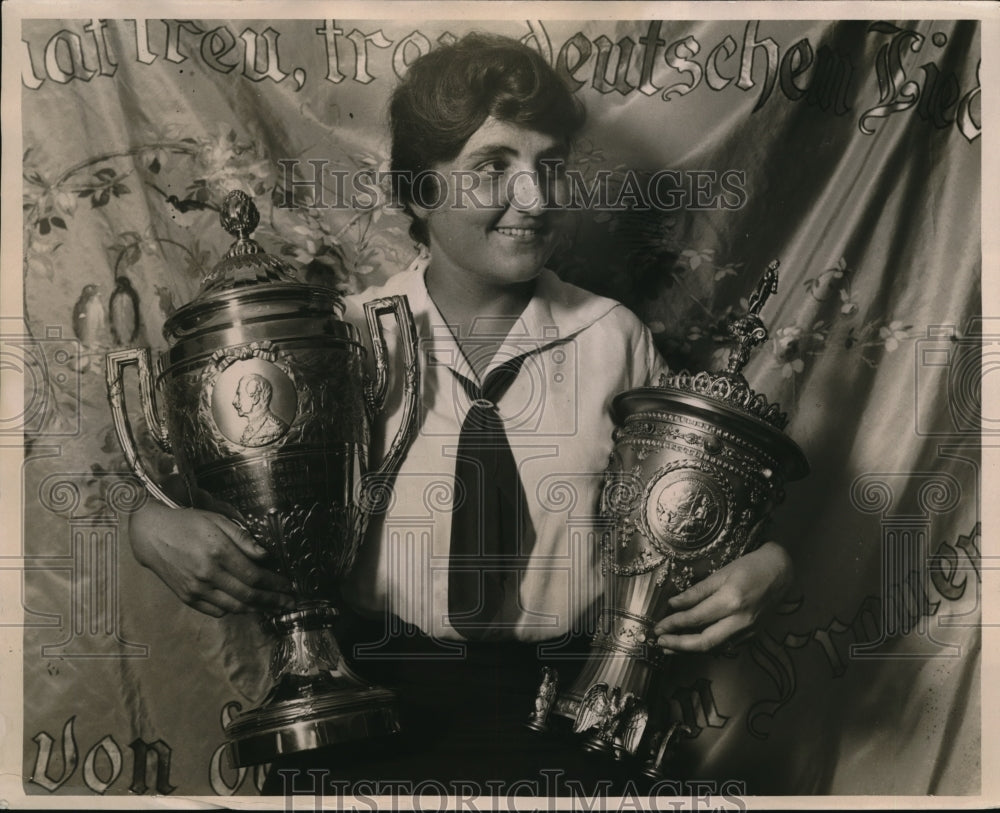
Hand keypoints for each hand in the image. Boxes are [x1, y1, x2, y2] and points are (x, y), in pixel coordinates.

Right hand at [129, 500, 295, 617]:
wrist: (152, 535)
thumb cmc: (187, 523)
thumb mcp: (218, 521)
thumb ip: (243, 539)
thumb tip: (265, 556)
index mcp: (218, 551)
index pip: (255, 575)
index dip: (275, 583)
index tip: (289, 586)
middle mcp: (208, 573)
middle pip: (249, 595)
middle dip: (273, 600)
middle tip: (289, 603)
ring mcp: (196, 588)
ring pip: (235, 606)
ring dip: (258, 609)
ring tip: (274, 607)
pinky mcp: (187, 597)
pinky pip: (217, 610)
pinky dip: (235, 609)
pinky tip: (247, 605)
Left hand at [650, 541, 792, 652]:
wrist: (781, 573)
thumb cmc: (749, 568)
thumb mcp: (721, 573)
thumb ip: (696, 592)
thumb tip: (673, 604)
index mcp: (731, 601)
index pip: (695, 619)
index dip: (674, 624)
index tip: (658, 627)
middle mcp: (740, 621)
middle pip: (705, 642)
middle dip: (679, 645)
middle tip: (660, 643)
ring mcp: (748, 632)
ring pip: (714, 648)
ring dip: (690, 651)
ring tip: (670, 648)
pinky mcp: (752, 636)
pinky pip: (725, 647)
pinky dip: (707, 648)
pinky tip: (693, 646)